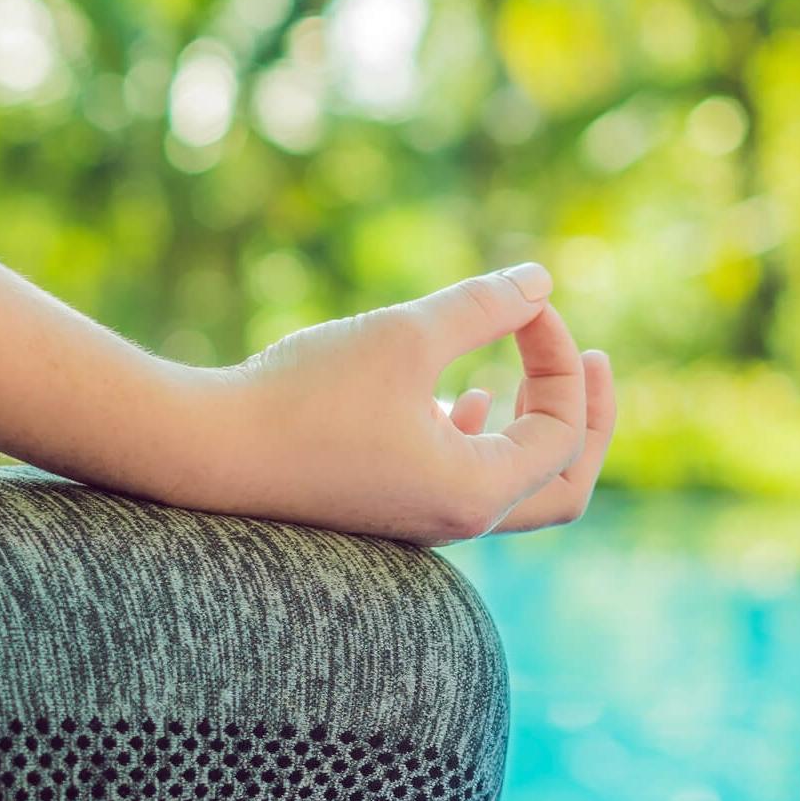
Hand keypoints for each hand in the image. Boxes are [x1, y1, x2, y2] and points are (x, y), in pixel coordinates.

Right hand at [177, 263, 614, 543]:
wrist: (202, 456)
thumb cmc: (301, 396)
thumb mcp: (404, 336)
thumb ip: (482, 306)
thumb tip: (540, 280)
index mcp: (476, 493)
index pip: (564, 429)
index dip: (562, 357)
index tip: (530, 304)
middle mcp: (459, 520)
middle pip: (565, 484)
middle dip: (589, 417)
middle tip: (597, 359)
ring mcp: (424, 520)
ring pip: (517, 487)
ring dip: (537, 427)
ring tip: (537, 370)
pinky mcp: (389, 506)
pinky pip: (466, 484)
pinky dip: (483, 440)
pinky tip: (464, 400)